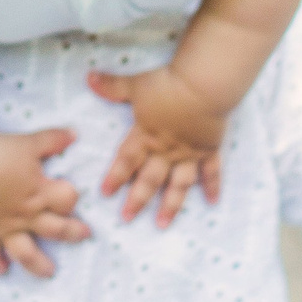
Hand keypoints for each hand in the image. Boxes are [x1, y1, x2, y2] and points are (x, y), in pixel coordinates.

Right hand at [0, 128, 89, 277]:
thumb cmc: (0, 152)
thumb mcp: (30, 142)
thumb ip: (54, 140)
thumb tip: (74, 134)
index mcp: (41, 192)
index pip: (67, 200)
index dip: (72, 195)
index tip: (71, 192)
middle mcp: (27, 214)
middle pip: (57, 230)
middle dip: (73, 233)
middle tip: (83, 236)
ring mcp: (6, 226)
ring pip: (26, 252)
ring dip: (39, 264)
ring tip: (49, 273)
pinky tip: (2, 270)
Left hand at [87, 70, 223, 228]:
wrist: (203, 85)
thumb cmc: (168, 84)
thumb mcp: (136, 84)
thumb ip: (112, 85)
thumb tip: (88, 77)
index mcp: (146, 136)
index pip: (126, 160)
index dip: (115, 177)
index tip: (105, 194)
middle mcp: (166, 150)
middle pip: (149, 179)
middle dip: (137, 200)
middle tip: (127, 218)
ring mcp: (189, 153)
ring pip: (178, 184)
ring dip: (170, 205)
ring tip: (162, 224)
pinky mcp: (210, 149)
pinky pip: (211, 172)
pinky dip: (212, 187)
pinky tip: (213, 202)